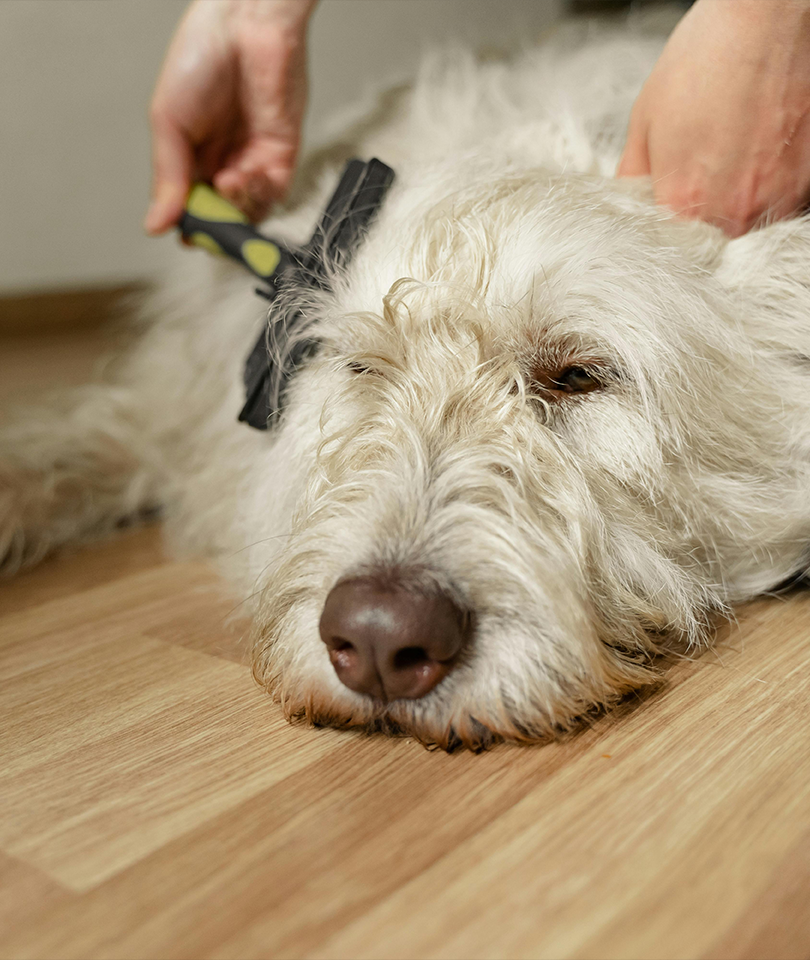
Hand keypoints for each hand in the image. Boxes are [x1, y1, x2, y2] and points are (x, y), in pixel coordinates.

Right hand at [145, 0, 315, 233]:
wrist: (244, 22)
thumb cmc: (200, 56)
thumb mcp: (168, 121)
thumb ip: (167, 176)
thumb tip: (156, 225)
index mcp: (190, 156)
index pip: (190, 208)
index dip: (189, 224)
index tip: (185, 229)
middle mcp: (222, 162)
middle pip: (222, 217)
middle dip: (216, 224)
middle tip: (209, 217)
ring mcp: (253, 160)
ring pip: (249, 213)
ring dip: (238, 209)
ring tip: (226, 181)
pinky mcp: (282, 155)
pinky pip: (274, 194)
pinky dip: (258, 194)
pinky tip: (243, 174)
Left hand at [618, 0, 809, 236]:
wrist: (765, 19)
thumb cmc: (705, 60)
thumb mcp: (644, 123)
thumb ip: (632, 180)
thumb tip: (628, 207)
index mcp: (685, 204)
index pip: (665, 249)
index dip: (661, 232)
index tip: (661, 215)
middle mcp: (734, 212)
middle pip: (708, 242)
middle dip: (699, 217)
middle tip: (699, 173)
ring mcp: (777, 199)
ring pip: (747, 225)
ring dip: (735, 202)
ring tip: (730, 155)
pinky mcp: (808, 183)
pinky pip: (779, 204)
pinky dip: (767, 187)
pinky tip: (756, 152)